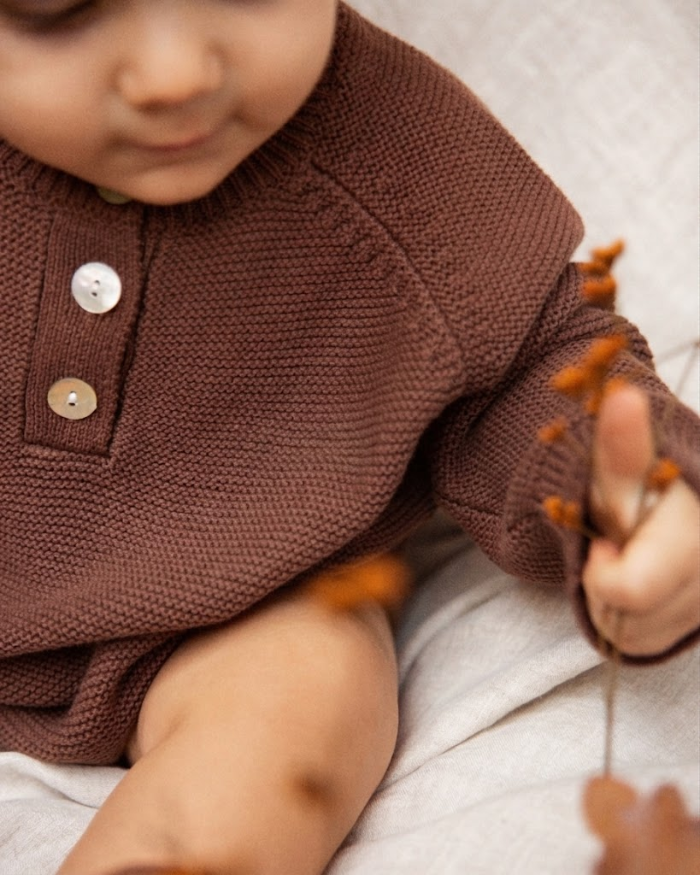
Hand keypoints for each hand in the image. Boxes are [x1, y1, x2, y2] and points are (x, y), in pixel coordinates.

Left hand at [583, 384, 699, 656]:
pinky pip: (646, 642)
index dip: (603, 570)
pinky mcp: (698, 622)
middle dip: (609, 584)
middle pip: (631, 617)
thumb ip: (622, 444)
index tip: (605, 542)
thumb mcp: (621, 466)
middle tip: (616, 550)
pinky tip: (639, 585)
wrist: (670, 505)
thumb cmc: (641, 484)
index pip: (630, 590)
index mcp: (693, 536)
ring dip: (617, 604)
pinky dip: (630, 619)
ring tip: (629, 563)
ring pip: (636, 633)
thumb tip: (623, 397)